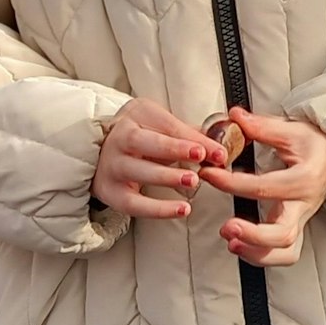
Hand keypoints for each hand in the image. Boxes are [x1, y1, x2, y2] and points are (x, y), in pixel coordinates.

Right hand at [92, 98, 228, 219]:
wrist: (102, 153)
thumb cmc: (143, 137)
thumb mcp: (163, 127)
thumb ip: (190, 135)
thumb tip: (223, 145)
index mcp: (137, 115)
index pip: (168, 126)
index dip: (194, 138)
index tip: (217, 151)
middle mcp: (120, 138)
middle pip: (145, 142)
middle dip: (174, 149)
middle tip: (200, 156)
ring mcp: (111, 165)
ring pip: (138, 171)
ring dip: (167, 177)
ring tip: (193, 181)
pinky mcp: (110, 191)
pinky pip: (133, 203)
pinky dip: (158, 209)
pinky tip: (181, 209)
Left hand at [199, 108, 325, 267]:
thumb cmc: (315, 144)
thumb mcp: (292, 130)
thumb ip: (261, 127)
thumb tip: (234, 116)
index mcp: (304, 179)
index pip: (264, 187)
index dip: (231, 182)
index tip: (208, 174)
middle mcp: (305, 205)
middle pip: (283, 234)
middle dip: (252, 235)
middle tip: (226, 227)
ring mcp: (302, 220)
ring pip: (286, 251)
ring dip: (257, 252)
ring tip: (230, 242)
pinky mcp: (296, 228)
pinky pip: (285, 254)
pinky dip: (264, 257)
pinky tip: (240, 246)